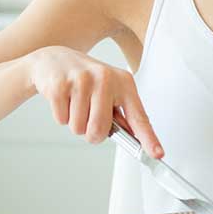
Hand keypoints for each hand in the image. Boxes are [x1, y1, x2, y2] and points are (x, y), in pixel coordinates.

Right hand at [27, 45, 163, 157]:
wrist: (55, 59)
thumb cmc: (86, 79)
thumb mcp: (109, 90)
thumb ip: (120, 113)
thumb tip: (131, 138)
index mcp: (124, 82)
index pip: (138, 116)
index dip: (148, 138)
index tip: (157, 154)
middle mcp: (105, 79)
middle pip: (100, 129)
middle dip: (92, 133)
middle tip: (88, 116)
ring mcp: (82, 80)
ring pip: (79, 128)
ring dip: (75, 123)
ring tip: (75, 103)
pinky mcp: (61, 85)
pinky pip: (62, 120)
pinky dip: (62, 116)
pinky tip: (64, 99)